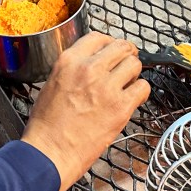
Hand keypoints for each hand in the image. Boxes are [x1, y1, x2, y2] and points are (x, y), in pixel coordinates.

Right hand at [20, 33, 148, 190]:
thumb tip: (93, 63)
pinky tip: (133, 99)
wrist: (50, 152)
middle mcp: (89, 69)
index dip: (109, 43)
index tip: (112, 51)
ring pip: (135, 65)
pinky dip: (141, 92)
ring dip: (133, 73)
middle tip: (125, 65)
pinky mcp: (120, 107)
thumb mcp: (52, 83)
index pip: (98, 37)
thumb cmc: (47, 125)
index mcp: (69, 61)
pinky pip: (143, 87)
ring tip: (127, 84)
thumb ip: (74, 69)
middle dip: (126, 55)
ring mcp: (106, 87)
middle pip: (122, 47)